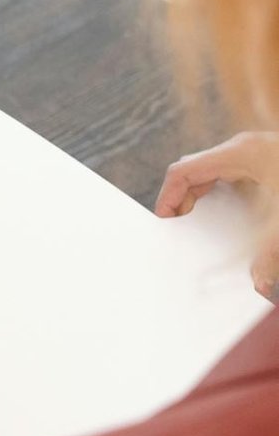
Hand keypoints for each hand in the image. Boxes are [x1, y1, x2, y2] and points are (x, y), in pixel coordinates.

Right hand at [156, 131, 278, 298]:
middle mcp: (246, 149)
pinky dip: (224, 193)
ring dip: (203, 196)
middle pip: (195, 170)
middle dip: (183, 200)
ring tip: (200, 224)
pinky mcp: (268, 162)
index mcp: (240, 154)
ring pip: (214, 171)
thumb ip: (271, 254)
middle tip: (181, 229)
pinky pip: (233, 175)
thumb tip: (260, 286)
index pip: (183, 170)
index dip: (168, 197)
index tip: (166, 223)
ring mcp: (258, 153)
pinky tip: (233, 218)